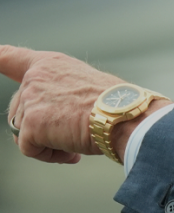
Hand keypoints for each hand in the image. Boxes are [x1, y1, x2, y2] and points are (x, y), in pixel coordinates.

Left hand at [2, 45, 126, 163]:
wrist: (123, 115)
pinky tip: (71, 152)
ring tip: (74, 141)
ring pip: (23, 132)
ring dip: (48, 142)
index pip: (9, 57)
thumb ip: (60, 90)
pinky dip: (49, 155)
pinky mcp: (30, 124)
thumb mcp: (84, 84)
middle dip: (40, 126)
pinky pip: (29, 149)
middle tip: (68, 133)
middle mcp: (35, 77)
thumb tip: (55, 115)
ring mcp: (30, 100)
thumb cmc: (115, 103)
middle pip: (18, 109)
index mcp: (50, 63)